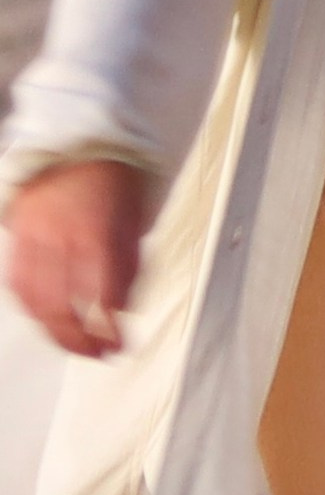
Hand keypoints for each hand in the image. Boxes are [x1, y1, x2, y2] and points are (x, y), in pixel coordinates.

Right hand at [7, 159, 150, 357]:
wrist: (79, 140)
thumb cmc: (114, 180)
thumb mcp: (137, 220)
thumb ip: (131, 267)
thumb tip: (124, 313)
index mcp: (99, 229)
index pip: (101, 295)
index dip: (108, 329)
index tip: (118, 346)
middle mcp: (62, 233)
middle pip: (62, 304)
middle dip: (78, 339)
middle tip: (95, 354)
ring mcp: (35, 232)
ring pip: (34, 297)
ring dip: (52, 330)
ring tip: (70, 343)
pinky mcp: (18, 229)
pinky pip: (17, 279)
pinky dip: (30, 305)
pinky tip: (44, 317)